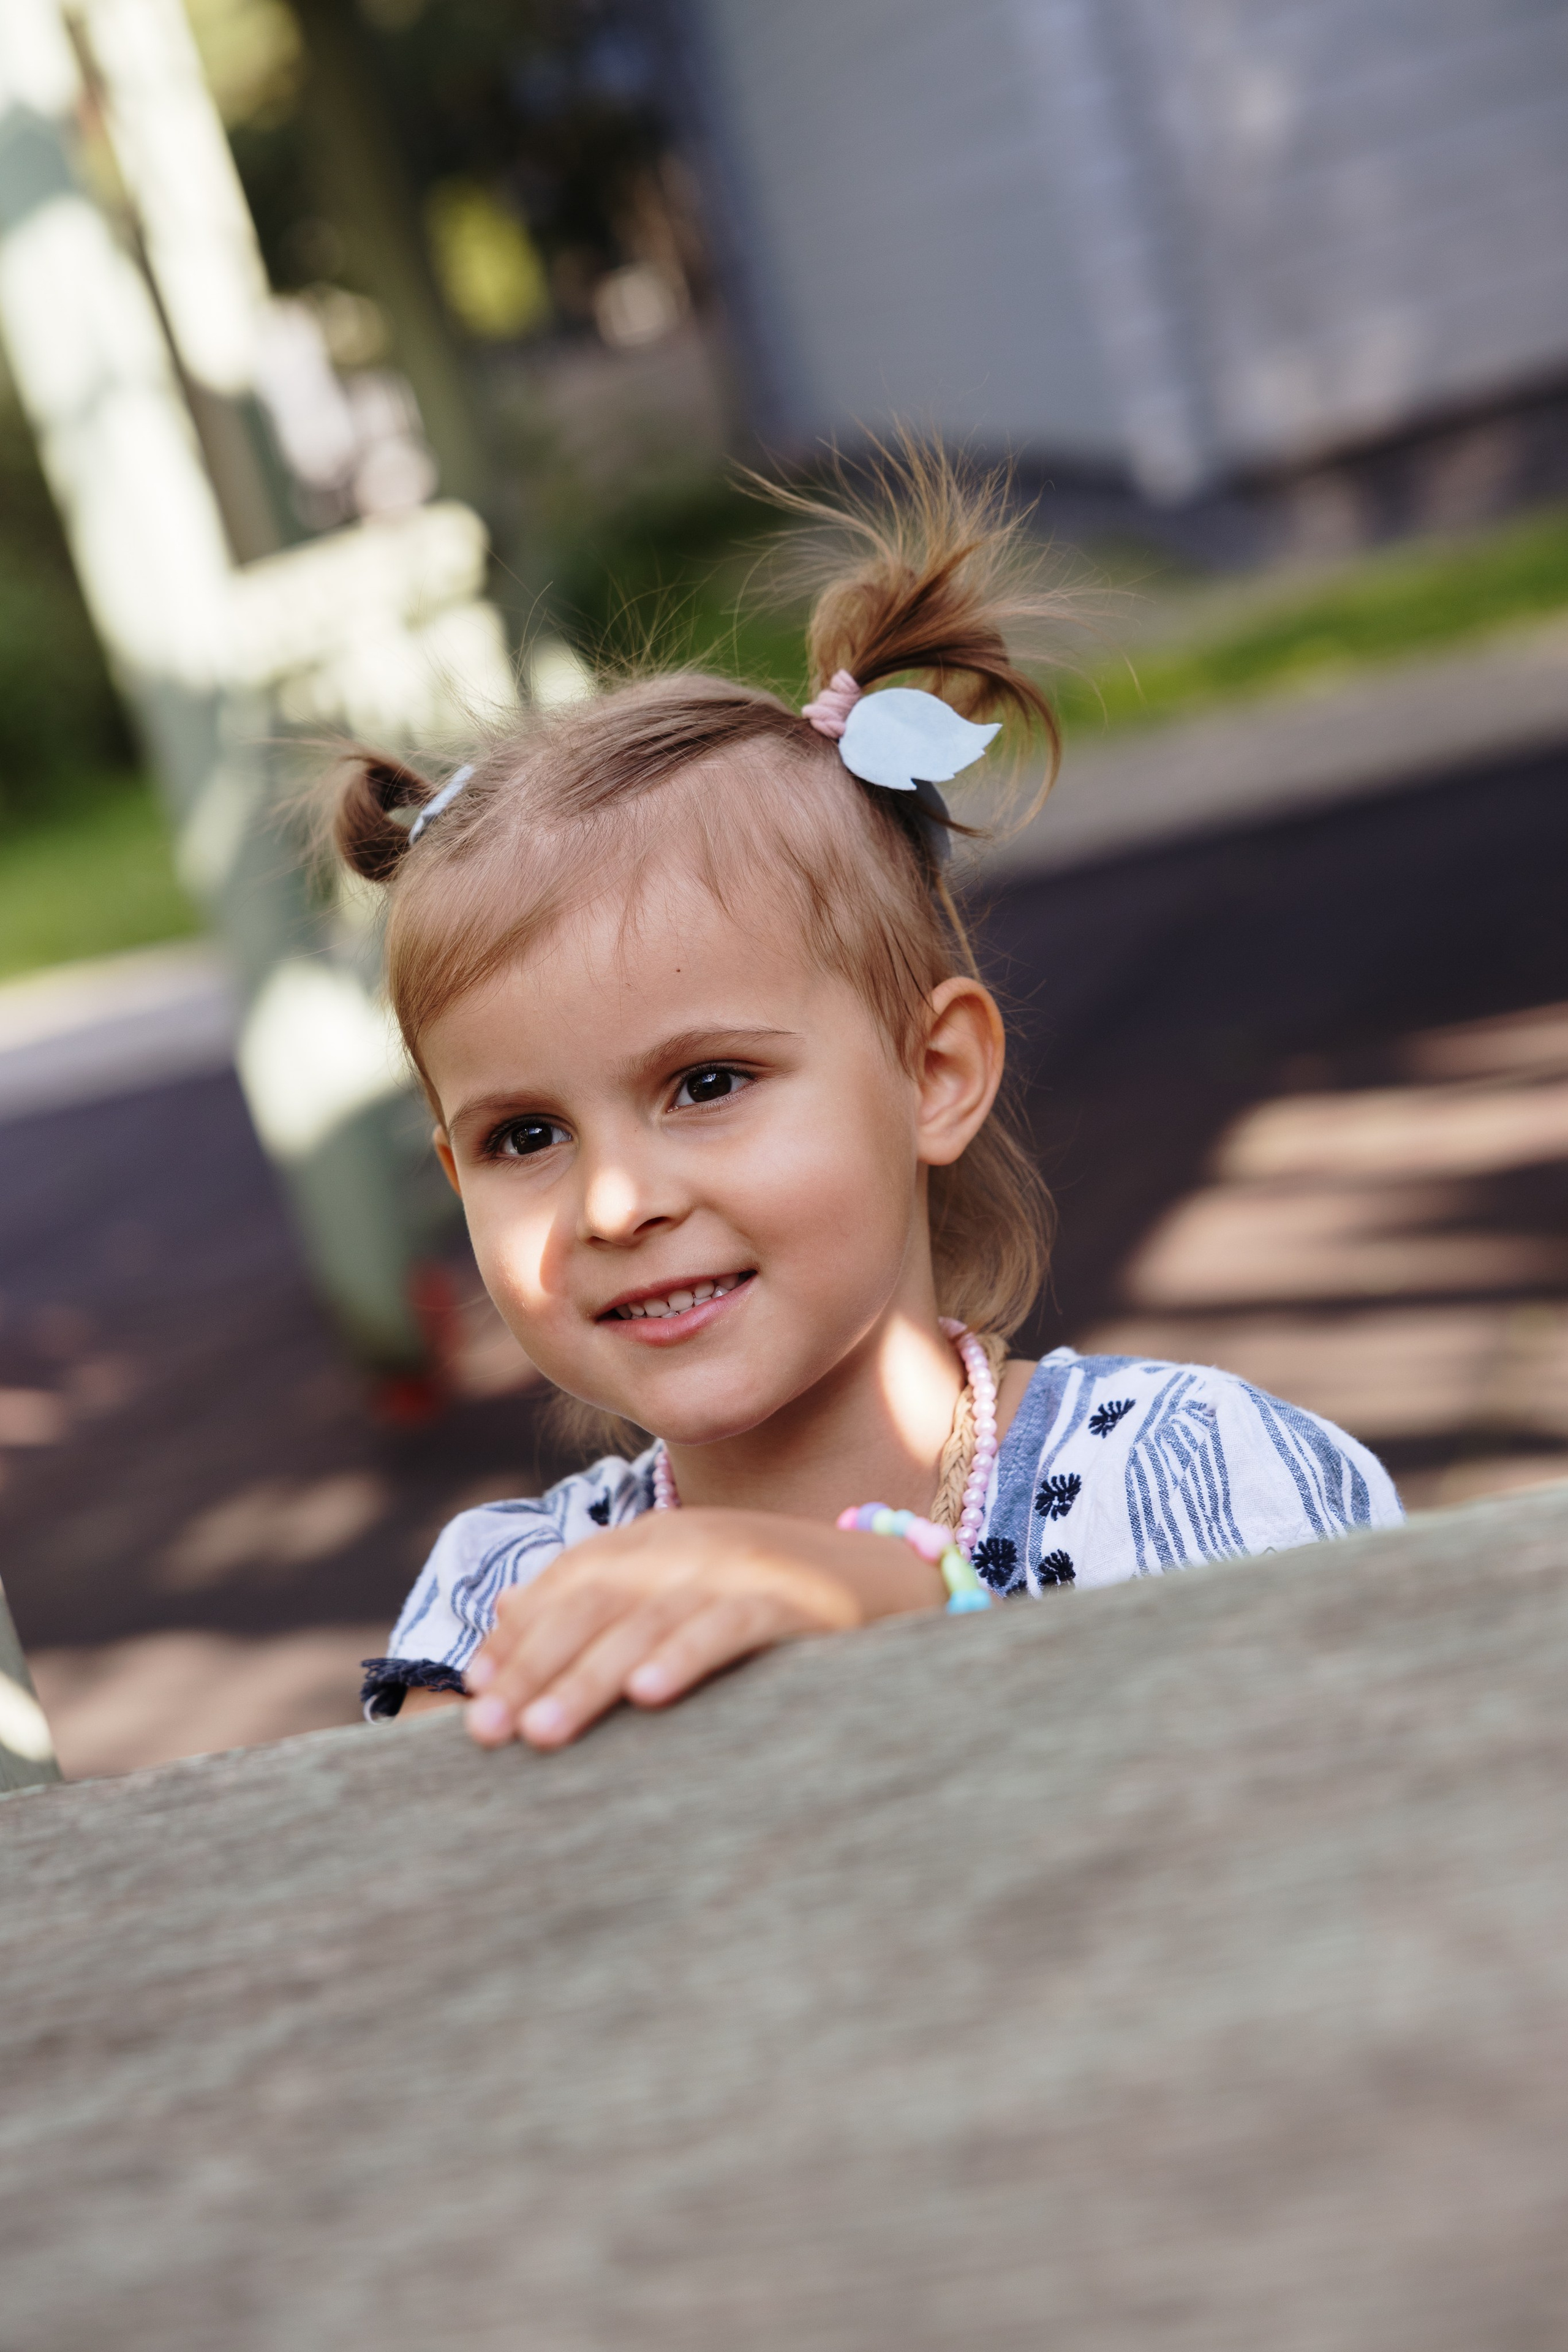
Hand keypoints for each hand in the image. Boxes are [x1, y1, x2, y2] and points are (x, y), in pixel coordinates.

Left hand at [462, 1508, 942, 1749]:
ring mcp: (743, 1566)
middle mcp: (690, 1543)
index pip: (569, 1581)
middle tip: (490, 1730)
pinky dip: (686, 1655)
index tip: (475, 1692)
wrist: (889, 1578)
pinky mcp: (795, 1598)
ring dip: (589, 1677)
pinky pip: (730, 1627)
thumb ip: (596, 1597)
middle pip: (595, 1604)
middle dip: (536, 1667)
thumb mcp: (675, 1587)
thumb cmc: (766, 1597)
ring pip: (649, 1621)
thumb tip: (503, 1614)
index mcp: (657, 1539)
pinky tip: (649, 1694)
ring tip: (542, 1731)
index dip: (519, 1635)